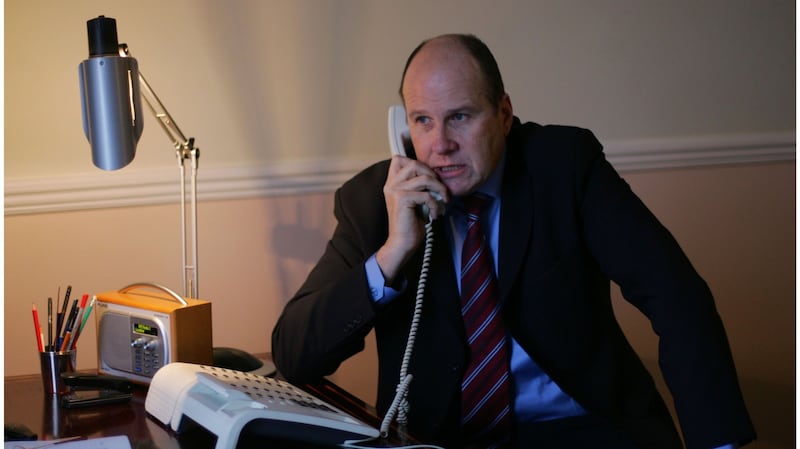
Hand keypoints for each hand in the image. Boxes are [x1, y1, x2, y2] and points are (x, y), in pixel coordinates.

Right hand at [376, 155, 447, 282]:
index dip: (418, 164)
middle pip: (414, 164)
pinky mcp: (402, 199)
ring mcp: (395, 190)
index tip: (430, 178)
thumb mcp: (416, 199)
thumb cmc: (411, 223)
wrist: (402, 243)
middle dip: (433, 175)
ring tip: (443, 201)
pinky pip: (427, 195)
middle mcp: (391, 184)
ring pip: (424, 178)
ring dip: (439, 189)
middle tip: (440, 190)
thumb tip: (437, 177)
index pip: (399, 158)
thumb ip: (420, 186)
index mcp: (392, 183)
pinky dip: (435, 205)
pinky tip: (435, 215)